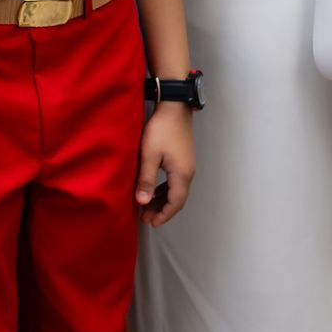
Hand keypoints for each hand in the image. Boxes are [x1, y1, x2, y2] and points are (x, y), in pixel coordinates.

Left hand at [135, 102, 195, 226]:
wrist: (174, 108)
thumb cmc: (161, 130)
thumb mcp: (149, 155)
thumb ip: (146, 180)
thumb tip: (142, 202)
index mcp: (182, 174)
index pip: (175, 203)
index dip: (164, 215)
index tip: (151, 223)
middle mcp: (188, 172)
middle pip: (177, 199)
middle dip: (161, 210)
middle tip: (145, 218)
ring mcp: (187, 165)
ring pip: (175, 190)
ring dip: (162, 200)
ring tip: (147, 207)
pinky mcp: (183, 158)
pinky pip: (175, 181)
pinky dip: (164, 189)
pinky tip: (154, 190)